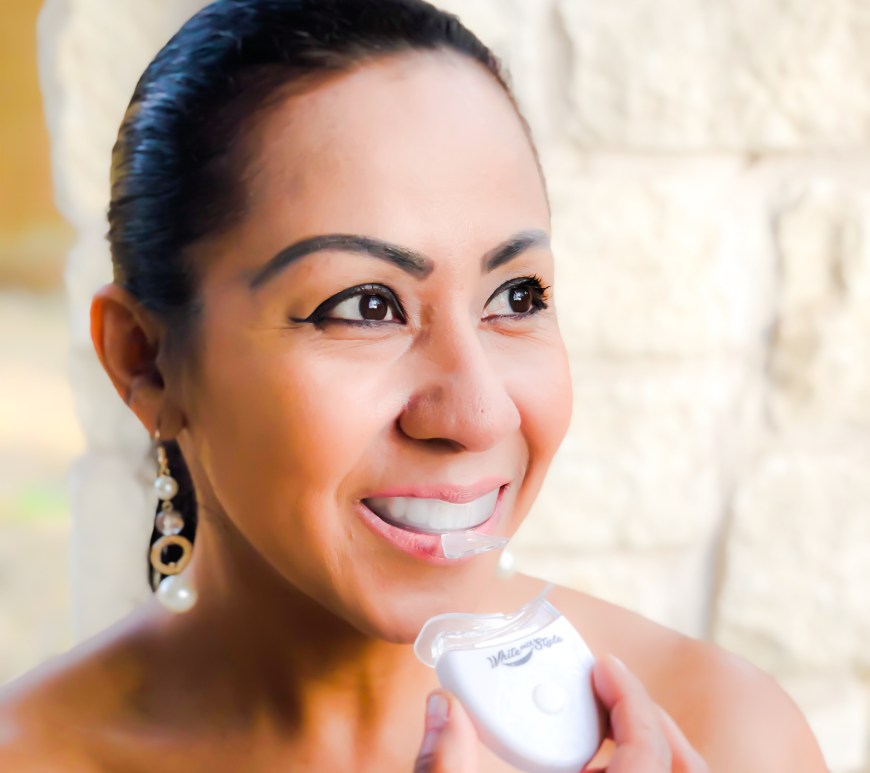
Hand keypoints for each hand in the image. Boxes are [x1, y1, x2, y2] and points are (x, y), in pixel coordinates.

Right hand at [412, 655, 708, 771]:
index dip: (633, 701)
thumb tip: (443, 707)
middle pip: (686, 771)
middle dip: (655, 718)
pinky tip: (596, 757)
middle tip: (613, 685)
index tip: (603, 665)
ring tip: (613, 716)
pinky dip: (641, 764)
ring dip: (656, 744)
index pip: (649, 754)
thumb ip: (444, 767)